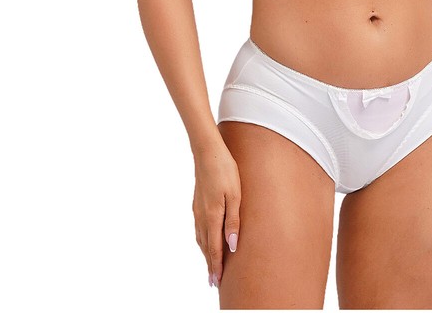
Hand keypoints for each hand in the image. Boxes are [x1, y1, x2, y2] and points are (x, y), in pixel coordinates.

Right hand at [192, 142, 241, 288]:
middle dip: (210, 264)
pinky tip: (205, 239)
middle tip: (213, 281)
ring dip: (205, 253)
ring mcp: (197, 208)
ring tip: (210, 264)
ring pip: (200, 238)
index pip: (214, 247)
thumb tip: (232, 246)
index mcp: (212, 215)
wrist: (207, 151)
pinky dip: (202, 240)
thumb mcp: (235, 195)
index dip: (216, 265)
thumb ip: (233, 221)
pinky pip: (198, 227)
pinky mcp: (197, 202)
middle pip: (205, 246)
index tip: (217, 281)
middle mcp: (202, 215)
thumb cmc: (225, 170)